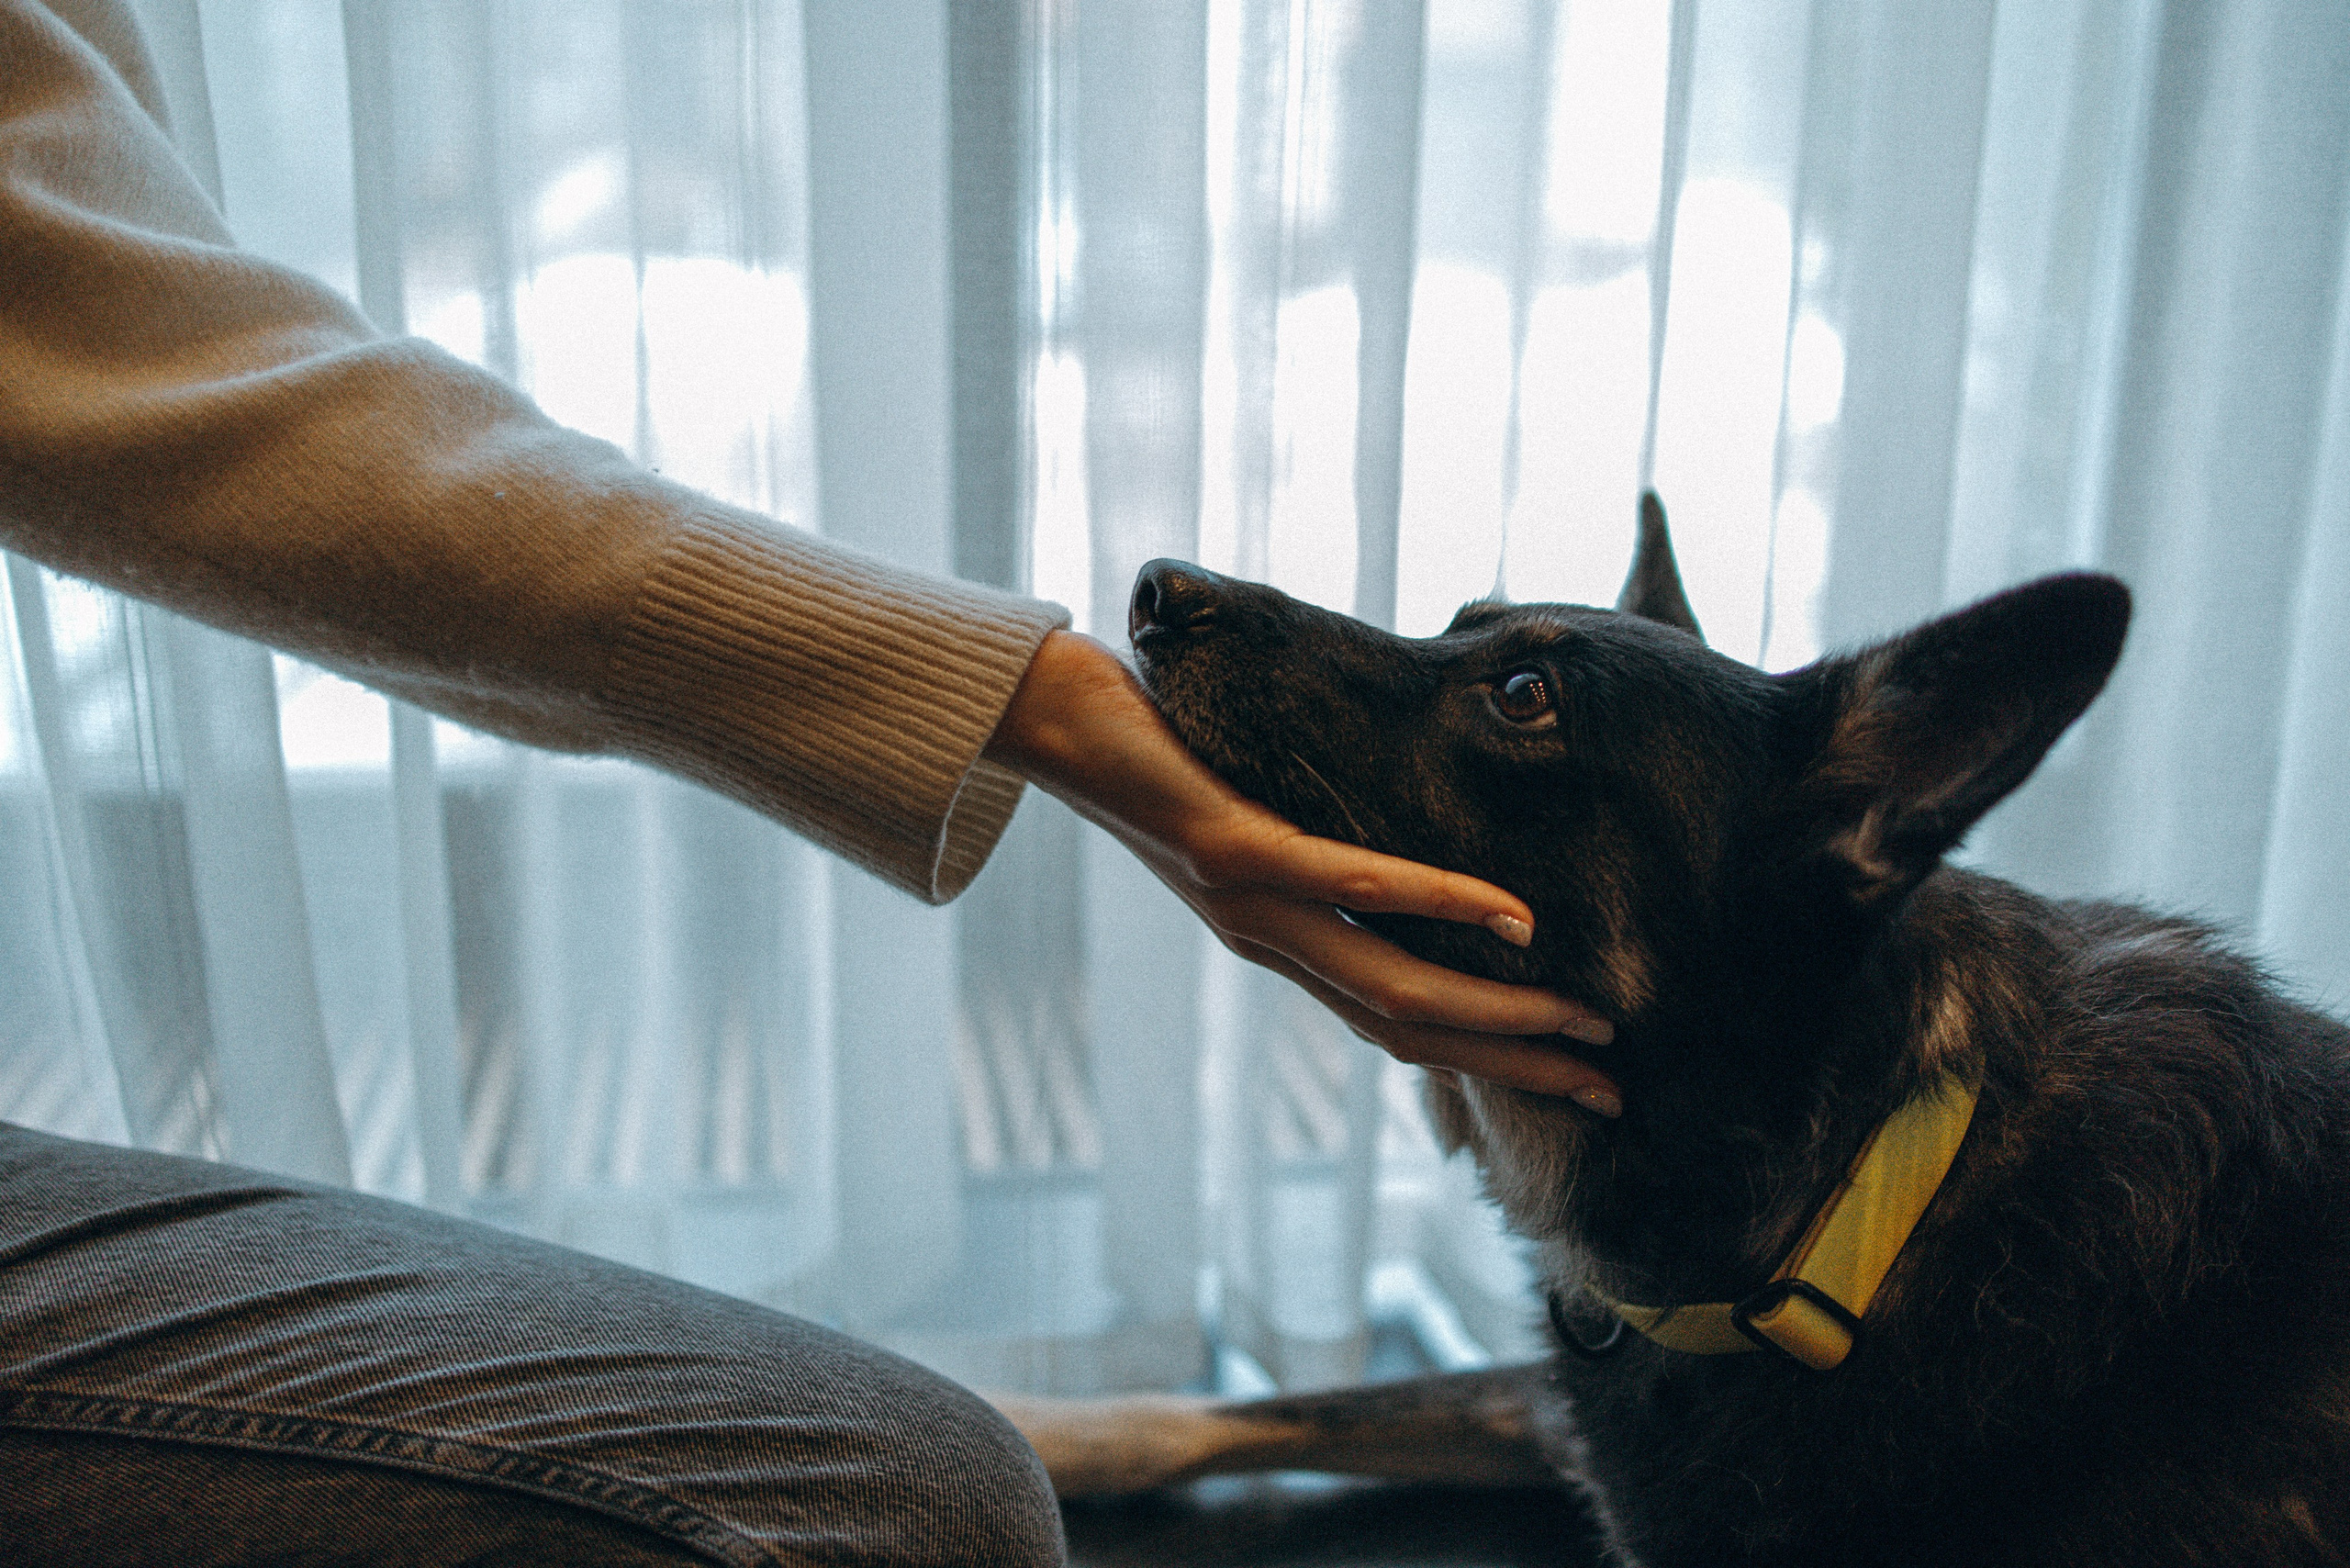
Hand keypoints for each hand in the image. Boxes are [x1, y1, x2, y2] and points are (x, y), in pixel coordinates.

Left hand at [982, 630, 1622, 1111]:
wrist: (1039, 715)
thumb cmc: (1153, 746)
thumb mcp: (1254, 808)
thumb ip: (1323, 837)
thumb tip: (1408, 827)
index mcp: (1277, 939)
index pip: (1397, 1027)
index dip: (1487, 1065)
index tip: (1578, 1082)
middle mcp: (1267, 941)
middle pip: (1409, 1035)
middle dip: (1515, 1067)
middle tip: (1615, 1091)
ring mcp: (1247, 902)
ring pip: (1389, 985)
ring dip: (1495, 1011)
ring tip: (1582, 1022)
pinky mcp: (1230, 847)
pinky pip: (1349, 885)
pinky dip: (1439, 901)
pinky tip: (1511, 914)